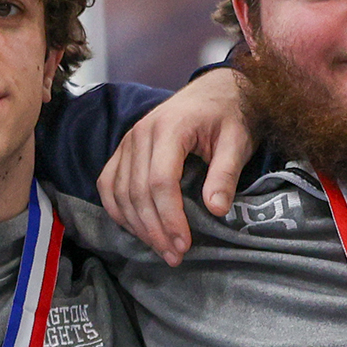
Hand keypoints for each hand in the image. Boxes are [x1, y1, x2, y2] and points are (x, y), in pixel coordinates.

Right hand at [97, 69, 254, 264]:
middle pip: (136, 192)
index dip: (169, 217)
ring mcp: (127, 142)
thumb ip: (226, 174)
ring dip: (136, 226)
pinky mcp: (123, 150)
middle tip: (175, 256)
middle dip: (154, 229)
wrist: (216, 90)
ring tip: (160, 249)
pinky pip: (108, 185)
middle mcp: (140, 134)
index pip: (159, 181)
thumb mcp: (238, 141)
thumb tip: (216, 210)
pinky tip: (137, 229)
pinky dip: (118, 211)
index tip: (184, 244)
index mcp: (169, 128)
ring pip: (118, 193)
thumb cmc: (230, 115)